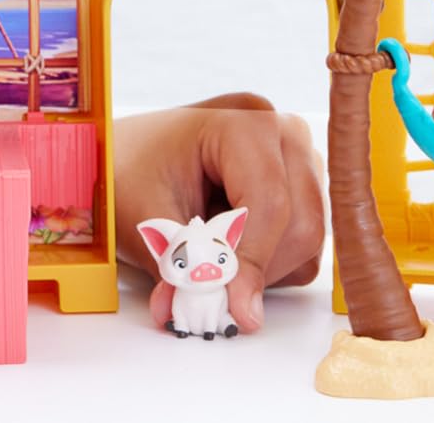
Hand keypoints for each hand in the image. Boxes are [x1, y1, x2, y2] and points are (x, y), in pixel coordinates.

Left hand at [113, 94, 323, 333]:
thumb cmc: (130, 172)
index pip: (271, 204)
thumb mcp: (145, 218)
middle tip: (206, 285)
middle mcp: (283, 133)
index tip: (234, 308)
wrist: (126, 159)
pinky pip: (305, 248)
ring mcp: (298, 160)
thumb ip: (184, 265)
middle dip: (255, 268)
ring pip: (307, 240)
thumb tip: (208, 312)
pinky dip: (269, 265)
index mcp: (244, 121)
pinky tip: (228, 240)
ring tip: (208, 245)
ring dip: (261, 268)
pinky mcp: (302, 189)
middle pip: (301, 225)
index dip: (251, 262)